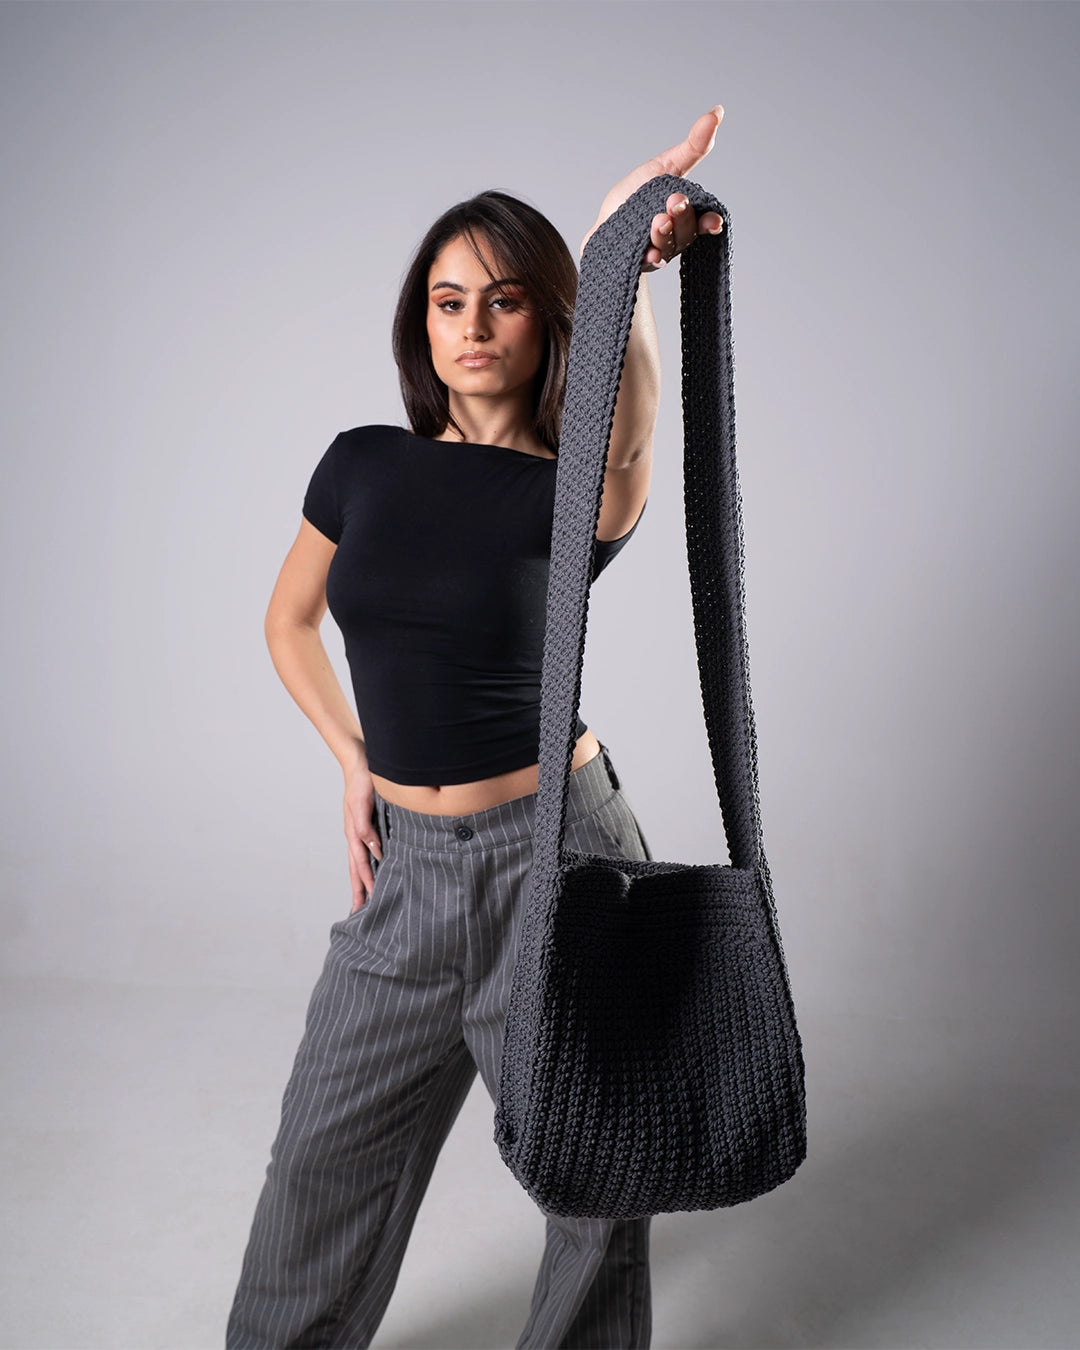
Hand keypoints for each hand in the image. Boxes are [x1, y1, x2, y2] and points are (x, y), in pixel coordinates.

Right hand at [343, 765, 382, 911]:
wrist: (362, 762)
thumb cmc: (362, 780)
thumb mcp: (362, 802)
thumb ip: (365, 825)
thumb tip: (372, 849)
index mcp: (355, 833)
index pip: (360, 866)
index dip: (364, 885)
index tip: (367, 904)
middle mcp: (357, 835)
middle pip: (357, 869)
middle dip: (359, 891)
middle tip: (360, 913)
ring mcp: (361, 831)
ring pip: (361, 862)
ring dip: (363, 881)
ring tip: (367, 899)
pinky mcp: (369, 824)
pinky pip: (369, 850)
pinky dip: (371, 864)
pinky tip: (378, 870)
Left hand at [582, 106, 725, 270]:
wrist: (604, 226)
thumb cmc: (634, 197)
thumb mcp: (664, 167)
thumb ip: (693, 147)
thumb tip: (718, 110)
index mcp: (685, 217)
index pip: (704, 222)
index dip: (710, 222)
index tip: (713, 220)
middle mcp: (675, 238)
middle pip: (686, 232)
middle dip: (682, 217)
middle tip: (674, 201)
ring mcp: (657, 253)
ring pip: (668, 247)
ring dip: (665, 234)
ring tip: (658, 220)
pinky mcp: (636, 263)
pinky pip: (646, 263)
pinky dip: (650, 258)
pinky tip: (649, 253)